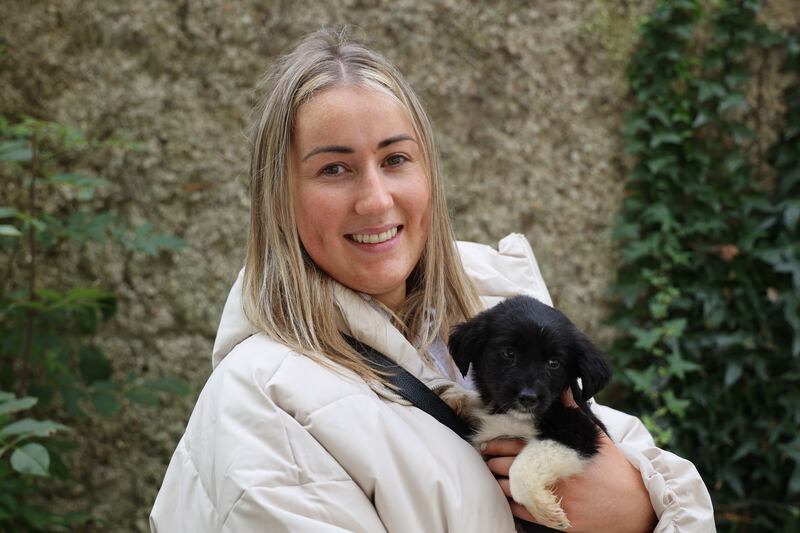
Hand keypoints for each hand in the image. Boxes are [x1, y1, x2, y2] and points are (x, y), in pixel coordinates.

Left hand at [481, 391, 656, 532]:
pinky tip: (506, 498)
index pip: (515, 443)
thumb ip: (572, 411)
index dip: (496, 443)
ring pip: (511, 489)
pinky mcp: (556, 519)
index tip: (485, 442)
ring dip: (497, 482)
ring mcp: (553, 497)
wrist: (635, 504)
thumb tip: (562, 387)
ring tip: (491, 477)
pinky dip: (510, 504)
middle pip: (507, 465)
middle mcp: (552, 473)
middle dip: (491, 461)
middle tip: (483, 458)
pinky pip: (523, 512)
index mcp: (557, 451)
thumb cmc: (612, 468)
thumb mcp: (593, 435)